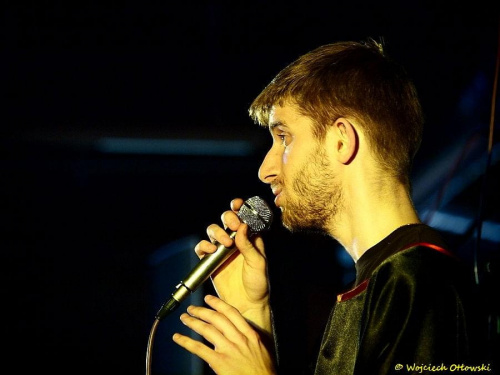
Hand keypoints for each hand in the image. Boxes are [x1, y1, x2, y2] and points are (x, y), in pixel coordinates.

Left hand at [173, 295, 276, 374]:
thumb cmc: (264, 371)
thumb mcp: (261, 348)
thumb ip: (250, 338)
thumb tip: (241, 331)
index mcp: (249, 334)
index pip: (231, 313)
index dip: (218, 304)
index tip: (209, 298)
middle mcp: (238, 339)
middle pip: (217, 319)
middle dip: (202, 311)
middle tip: (192, 308)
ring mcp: (228, 349)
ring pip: (207, 330)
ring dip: (193, 322)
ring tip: (184, 318)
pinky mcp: (219, 362)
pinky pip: (199, 349)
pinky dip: (186, 342)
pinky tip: (178, 338)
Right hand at [194, 198, 269, 332]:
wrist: (247, 304)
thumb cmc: (258, 284)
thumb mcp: (258, 263)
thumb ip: (249, 245)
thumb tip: (243, 227)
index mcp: (250, 238)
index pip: (243, 217)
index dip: (239, 208)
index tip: (237, 205)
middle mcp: (235, 241)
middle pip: (226, 220)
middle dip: (228, 218)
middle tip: (233, 227)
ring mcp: (222, 250)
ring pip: (213, 231)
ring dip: (217, 232)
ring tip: (225, 244)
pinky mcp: (211, 261)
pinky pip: (202, 248)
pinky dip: (204, 246)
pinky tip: (211, 250)